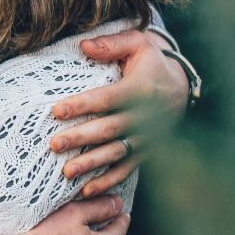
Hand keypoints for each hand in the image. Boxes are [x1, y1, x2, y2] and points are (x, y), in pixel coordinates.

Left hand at [48, 29, 189, 198]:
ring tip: (67, 171)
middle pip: (108, 129)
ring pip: (115, 153)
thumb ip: (111, 44)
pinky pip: (126, 169)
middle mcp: (144, 116)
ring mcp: (145, 137)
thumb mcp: (137, 43)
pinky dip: (107, 181)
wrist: (180, 87)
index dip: (82, 105)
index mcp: (140, 89)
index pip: (107, 99)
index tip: (56, 110)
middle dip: (81, 138)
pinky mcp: (144, 151)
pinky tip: (86, 190)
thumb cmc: (150, 61)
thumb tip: (83, 46)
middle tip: (55, 144)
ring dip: (91, 164)